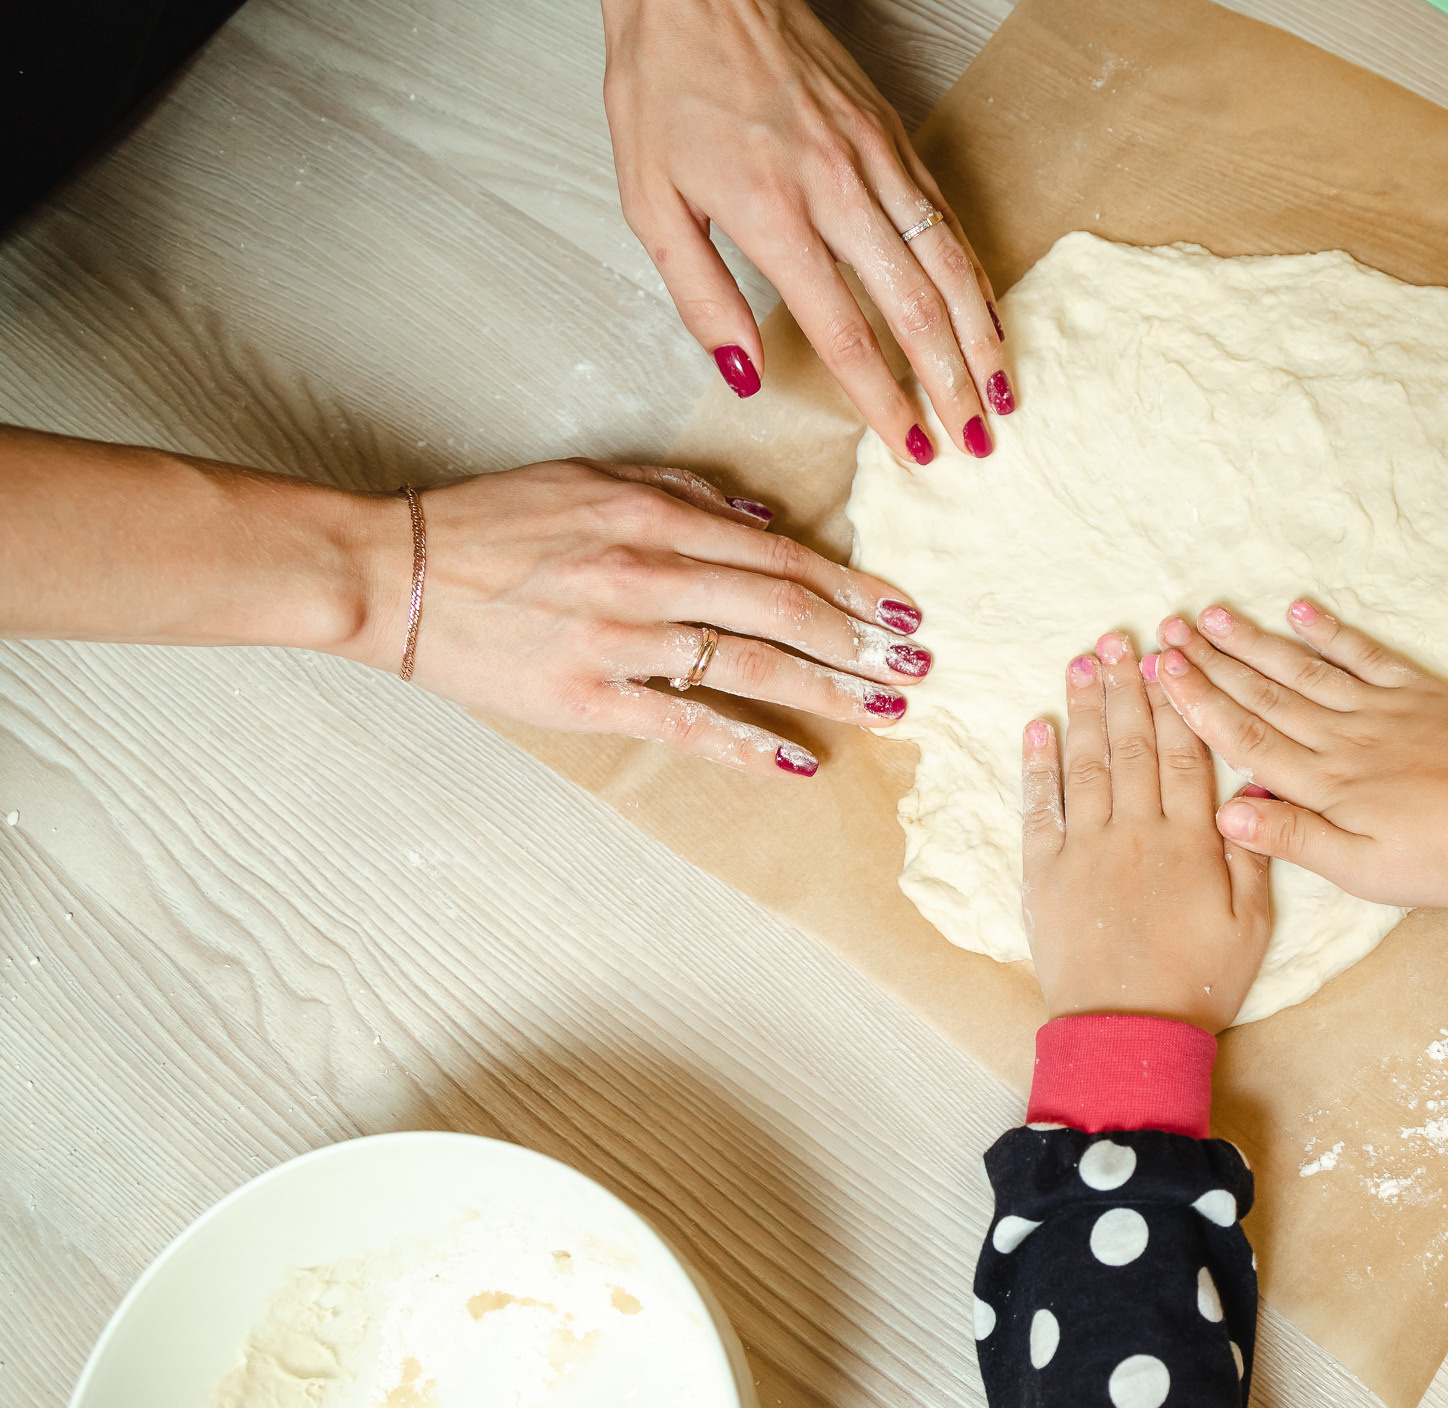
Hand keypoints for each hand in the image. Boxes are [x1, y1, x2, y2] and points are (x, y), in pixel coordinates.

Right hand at [351, 458, 927, 774]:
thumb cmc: (491, 523)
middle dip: (864, 642)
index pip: (780, 555)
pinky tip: (801, 760)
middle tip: (919, 666)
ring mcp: (623, 639)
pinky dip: (751, 743)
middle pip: (786, 610)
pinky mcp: (591, 697)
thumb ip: (682, 489)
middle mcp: (650, 572)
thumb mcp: (591, 475)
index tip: (902, 611)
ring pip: (753, 665)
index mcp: (654, 514)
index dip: (852, 587)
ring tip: (889, 708)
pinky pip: (689, 724)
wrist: (396, 573)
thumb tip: (765, 518)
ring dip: (832, 690)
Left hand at [599, 0, 1009, 464]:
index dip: (885, 401)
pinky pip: (948, 217)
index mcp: (773, 214)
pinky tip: (987, 313)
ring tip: (1003, 392)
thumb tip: (746, 374)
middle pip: (916, 309)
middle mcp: (837, 189)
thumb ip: (699, 296)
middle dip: (953, 385)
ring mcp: (875, 158)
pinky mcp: (894, 134)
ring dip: (982, 337)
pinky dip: (975, 275)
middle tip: (978, 441)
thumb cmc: (665, 85)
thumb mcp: (649, 201)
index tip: (914, 447)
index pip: (846, 333)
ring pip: (949, 263)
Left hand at [1021, 633, 1270, 1031]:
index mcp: (1191, 842)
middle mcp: (1136, 833)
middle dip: (1126, 687)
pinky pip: (1039, 808)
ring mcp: (1085, 851)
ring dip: (1084, 708)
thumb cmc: (1200, 982)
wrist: (1129, 1033)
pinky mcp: (1044, 875)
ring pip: (1085, 764)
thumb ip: (1253, 849)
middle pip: (1131, 744)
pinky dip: (1037, 764)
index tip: (1168, 658)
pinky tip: (1039, 725)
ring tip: (1082, 662)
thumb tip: (1257, 783)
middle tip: (1118, 639)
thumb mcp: (1252, 923)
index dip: (1175, 701)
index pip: (1183, 753)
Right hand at [1153, 602, 1447, 908]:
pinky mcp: (1417, 693)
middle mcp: (1340, 737)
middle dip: (1212, 663)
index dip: (1199, 705)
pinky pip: (1364, 654)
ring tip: (1214, 615)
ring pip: (1302, 669)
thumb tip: (1225, 813)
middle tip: (1169, 631)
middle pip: (1263, 694)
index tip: (1162, 673)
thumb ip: (1293, 838)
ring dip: (1255, 642)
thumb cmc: (1440, 858)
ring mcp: (1379, 708)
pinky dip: (1330, 631)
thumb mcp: (1361, 870)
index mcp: (1322, 783)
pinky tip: (1299, 610)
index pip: (1245, 738)